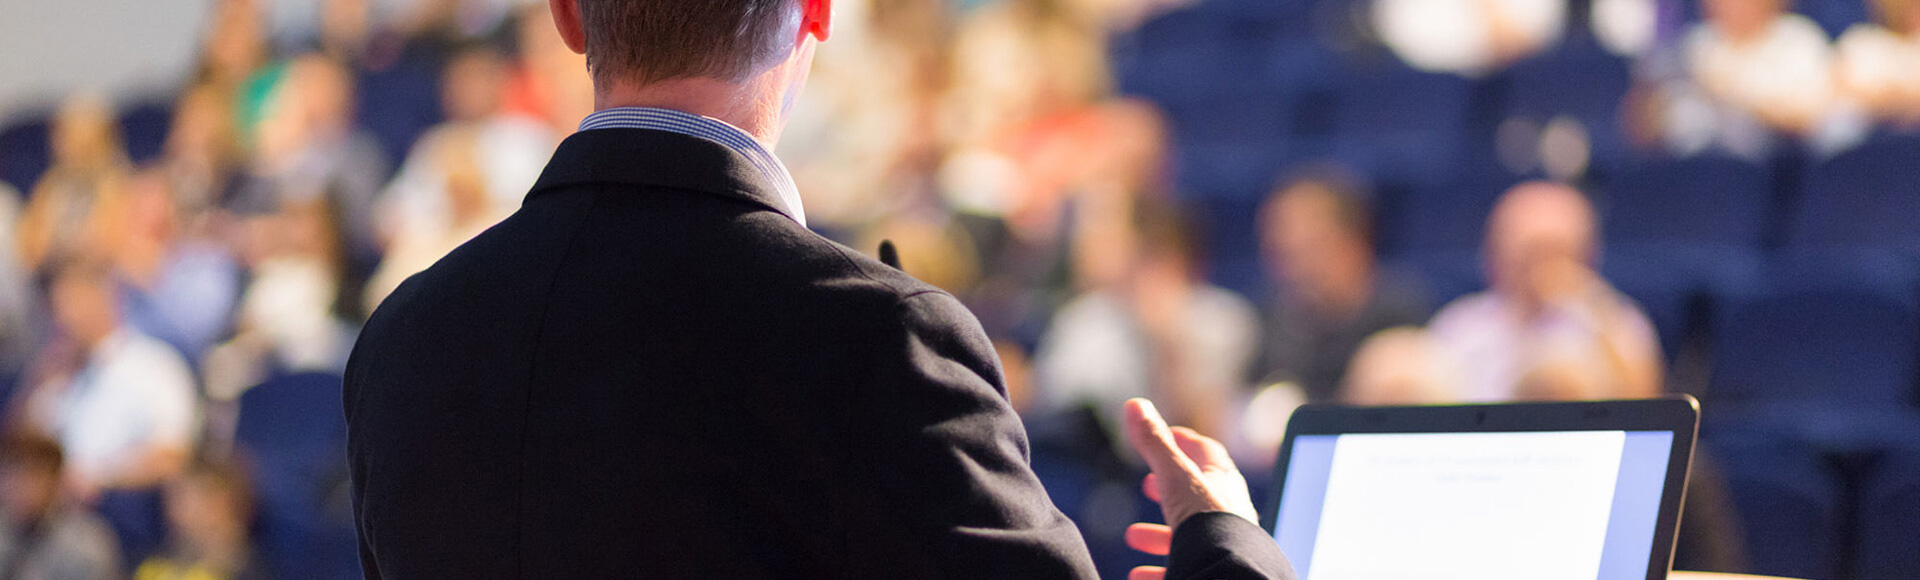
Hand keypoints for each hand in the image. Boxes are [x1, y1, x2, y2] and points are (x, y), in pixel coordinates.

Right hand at [1121, 399, 1258, 579]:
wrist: (1228, 570)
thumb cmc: (1208, 521)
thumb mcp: (1174, 475)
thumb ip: (1154, 443)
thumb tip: (1134, 405)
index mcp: (1223, 482)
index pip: (1206, 452)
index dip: (1183, 441)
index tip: (1164, 437)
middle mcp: (1228, 510)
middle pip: (1195, 493)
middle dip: (1167, 489)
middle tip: (1147, 486)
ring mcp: (1223, 540)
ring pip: (1189, 532)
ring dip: (1159, 533)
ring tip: (1134, 536)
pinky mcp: (1213, 564)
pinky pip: (1186, 563)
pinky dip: (1159, 567)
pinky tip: (1140, 574)